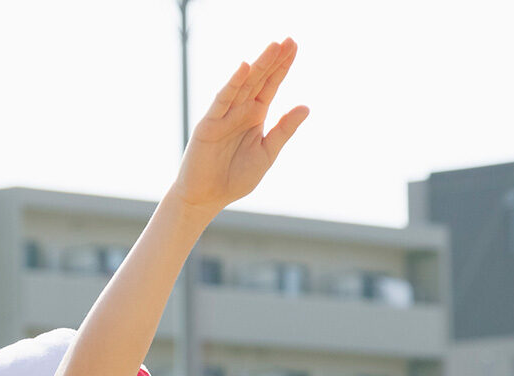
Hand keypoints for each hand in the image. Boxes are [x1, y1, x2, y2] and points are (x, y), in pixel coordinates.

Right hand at [171, 38, 308, 215]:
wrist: (207, 197)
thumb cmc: (235, 178)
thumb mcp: (267, 153)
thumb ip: (284, 130)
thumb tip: (305, 106)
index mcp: (255, 116)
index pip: (271, 85)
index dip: (282, 67)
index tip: (294, 46)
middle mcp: (240, 110)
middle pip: (260, 79)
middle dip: (274, 60)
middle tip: (289, 40)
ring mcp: (224, 115)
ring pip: (244, 85)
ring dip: (258, 66)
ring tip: (274, 47)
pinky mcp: (209, 123)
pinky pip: (222, 100)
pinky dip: (232, 84)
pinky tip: (244, 69)